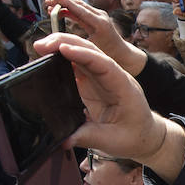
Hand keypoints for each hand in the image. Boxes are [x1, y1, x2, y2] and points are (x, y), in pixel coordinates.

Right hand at [34, 34, 178, 175]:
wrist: (144, 136)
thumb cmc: (133, 136)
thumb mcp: (112, 141)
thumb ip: (88, 137)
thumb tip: (64, 140)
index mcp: (123, 87)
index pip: (104, 65)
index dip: (84, 55)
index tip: (64, 48)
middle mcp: (113, 77)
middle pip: (91, 52)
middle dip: (66, 44)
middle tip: (41, 45)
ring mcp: (102, 78)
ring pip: (82, 56)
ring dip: (62, 48)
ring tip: (39, 48)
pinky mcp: (93, 84)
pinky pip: (77, 67)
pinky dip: (62, 61)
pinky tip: (47, 60)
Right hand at [41, 0, 144, 74]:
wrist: (124, 54)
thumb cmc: (109, 56)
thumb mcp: (92, 51)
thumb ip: (77, 45)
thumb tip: (58, 43)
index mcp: (99, 24)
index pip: (79, 9)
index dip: (65, 2)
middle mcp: (100, 16)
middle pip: (78, 3)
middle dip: (62, 1)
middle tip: (47, 2)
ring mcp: (100, 15)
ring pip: (79, 5)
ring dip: (65, 4)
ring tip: (50, 6)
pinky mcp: (98, 17)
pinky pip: (82, 9)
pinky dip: (70, 8)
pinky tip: (60, 12)